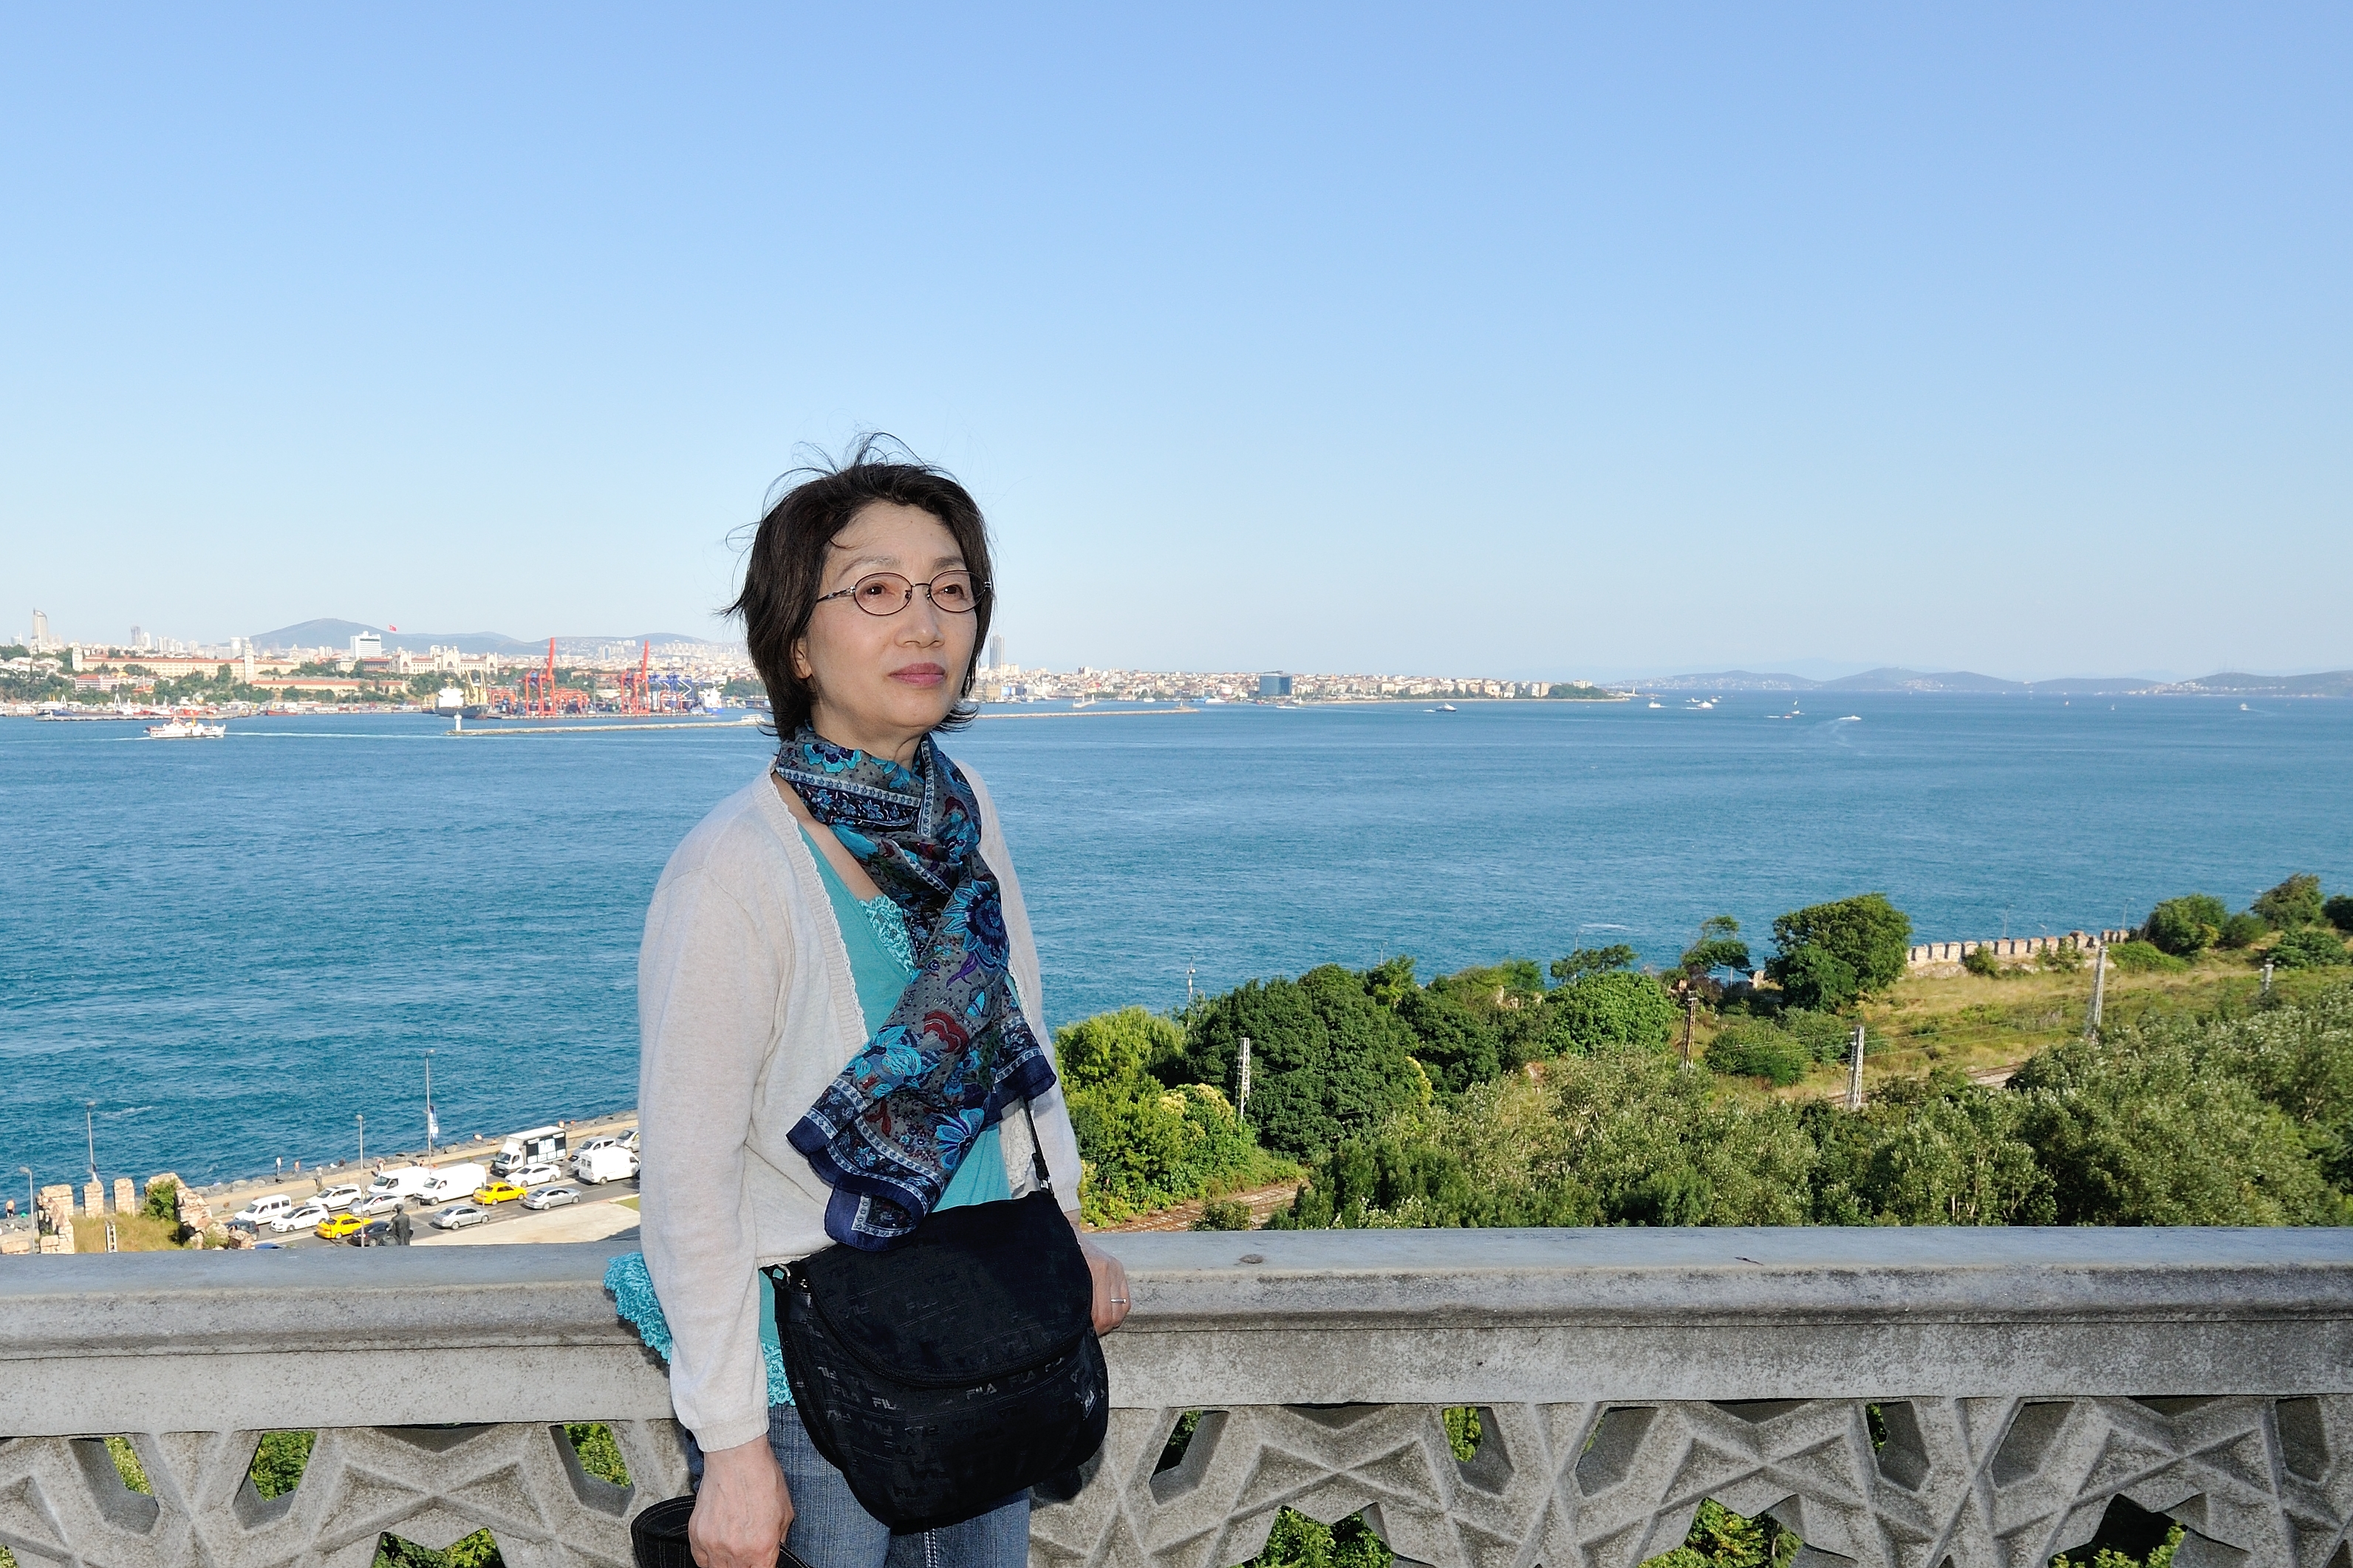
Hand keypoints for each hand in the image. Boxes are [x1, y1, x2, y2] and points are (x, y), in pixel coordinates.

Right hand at [690, 1435, 792, 1567]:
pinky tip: (718, 1547)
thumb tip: (775, 1552)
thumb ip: (779, 1540)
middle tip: (749, 1551)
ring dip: (727, 1564)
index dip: (764, 1567)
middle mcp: (736, 1552)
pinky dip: (709, 1557)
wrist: (736, 1457)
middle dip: (747, 1565)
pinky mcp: (697, 1536)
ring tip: (734, 1550)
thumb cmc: (763, 1479)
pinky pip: (700, 1559)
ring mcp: (714, 1545)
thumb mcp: (785, 1513)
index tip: (762, 1561)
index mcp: (761, 1549)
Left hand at [1068, 1211, 1130, 1333]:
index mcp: (1094, 1271)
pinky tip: (1108, 1313)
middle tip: (1090, 1331)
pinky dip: (1119, 1311)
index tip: (1083, 1333)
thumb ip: (1073, 1299)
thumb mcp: (1065, 1280)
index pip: (1100, 1314)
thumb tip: (1078, 1325)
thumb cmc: (1060, 1259)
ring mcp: (1116, 1269)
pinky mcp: (1119, 1269)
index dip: (1093, 1328)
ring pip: (1121, 1309)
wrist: (1066, 1233)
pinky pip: (1126, 1300)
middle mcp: (1108, 1269)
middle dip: (1101, 1327)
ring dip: (1111, 1321)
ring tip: (1098, 1323)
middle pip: (1111, 1314)